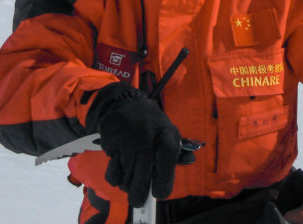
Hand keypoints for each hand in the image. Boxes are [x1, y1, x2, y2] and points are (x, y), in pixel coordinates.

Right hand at [86, 82, 184, 207]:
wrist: (124, 103)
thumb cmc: (151, 122)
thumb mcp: (168, 130)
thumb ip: (178, 149)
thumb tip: (191, 160)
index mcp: (166, 135)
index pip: (168, 163)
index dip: (164, 182)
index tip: (160, 193)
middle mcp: (147, 140)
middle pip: (142, 178)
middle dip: (140, 194)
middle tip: (140, 199)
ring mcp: (128, 143)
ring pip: (126, 178)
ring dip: (128, 185)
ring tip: (131, 182)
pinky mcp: (112, 145)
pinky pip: (113, 172)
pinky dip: (116, 177)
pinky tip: (120, 170)